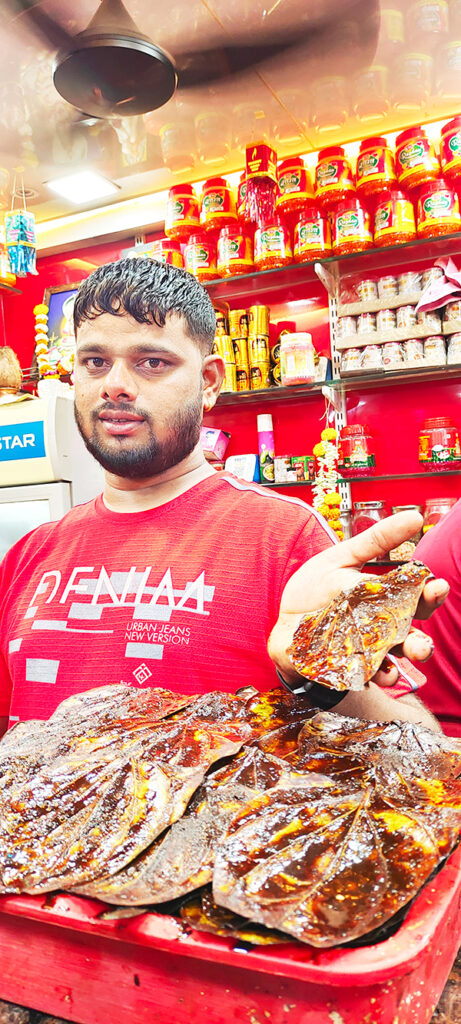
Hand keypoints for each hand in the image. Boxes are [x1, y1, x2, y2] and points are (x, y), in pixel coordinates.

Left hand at [268, 511, 448, 686]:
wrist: (283, 620)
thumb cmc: (317, 588)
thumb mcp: (344, 557)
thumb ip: (377, 540)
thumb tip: (415, 518)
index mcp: (387, 600)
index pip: (416, 597)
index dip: (430, 593)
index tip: (436, 585)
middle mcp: (383, 629)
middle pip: (412, 636)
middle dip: (422, 641)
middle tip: (425, 639)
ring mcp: (368, 651)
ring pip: (395, 660)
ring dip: (405, 660)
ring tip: (412, 654)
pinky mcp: (348, 668)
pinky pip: (367, 675)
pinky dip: (377, 675)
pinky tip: (380, 672)